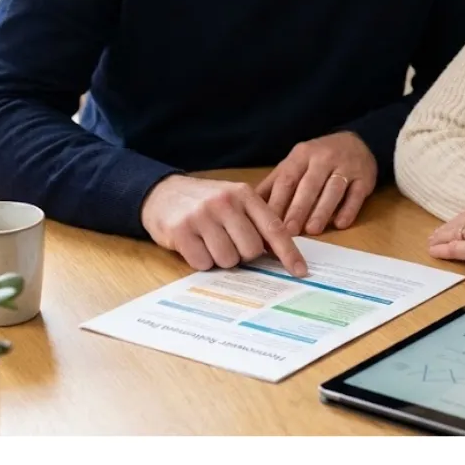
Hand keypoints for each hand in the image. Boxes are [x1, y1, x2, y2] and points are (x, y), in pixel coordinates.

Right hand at [140, 175, 307, 276]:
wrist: (163, 193)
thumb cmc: (206, 202)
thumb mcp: (234, 201)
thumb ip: (256, 221)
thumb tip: (280, 253)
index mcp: (244, 193)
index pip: (273, 227)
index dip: (289, 252)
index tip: (301, 271)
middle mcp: (225, 202)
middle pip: (251, 250)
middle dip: (243, 255)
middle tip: (229, 243)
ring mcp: (202, 215)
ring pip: (228, 260)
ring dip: (221, 259)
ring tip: (210, 242)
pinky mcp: (181, 231)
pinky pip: (203, 264)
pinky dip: (202, 261)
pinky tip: (195, 245)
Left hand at [256, 131, 377, 235]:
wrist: (356, 142)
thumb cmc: (318, 159)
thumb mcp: (295, 163)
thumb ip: (275, 183)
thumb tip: (249, 204)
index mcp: (301, 155)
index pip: (287, 179)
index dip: (278, 202)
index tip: (268, 224)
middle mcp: (323, 158)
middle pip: (309, 185)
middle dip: (298, 209)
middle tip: (289, 232)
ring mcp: (346, 166)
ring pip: (333, 189)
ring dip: (322, 210)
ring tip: (312, 230)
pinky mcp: (364, 177)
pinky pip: (356, 193)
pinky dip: (349, 209)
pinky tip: (340, 223)